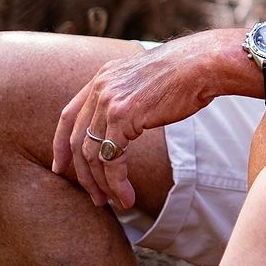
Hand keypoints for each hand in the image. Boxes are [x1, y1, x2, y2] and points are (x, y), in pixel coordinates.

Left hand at [52, 33, 240, 208]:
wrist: (205, 63)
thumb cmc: (189, 73)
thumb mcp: (147, 80)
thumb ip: (129, 96)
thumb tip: (128, 120)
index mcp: (103, 77)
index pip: (69, 115)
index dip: (61, 144)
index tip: (60, 166)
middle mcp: (101, 88)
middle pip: (77, 139)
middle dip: (83, 174)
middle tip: (95, 196)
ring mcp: (109, 101)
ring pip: (92, 154)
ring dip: (102, 184)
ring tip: (115, 201)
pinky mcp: (123, 116)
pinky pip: (111, 159)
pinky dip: (116, 183)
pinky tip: (127, 196)